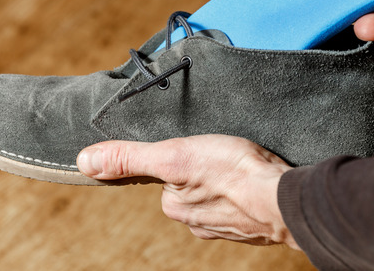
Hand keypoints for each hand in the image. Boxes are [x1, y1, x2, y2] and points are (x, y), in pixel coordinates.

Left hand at [77, 135, 298, 248]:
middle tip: (222, 152)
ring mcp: (227, 225)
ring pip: (217, 193)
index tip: (200, 148)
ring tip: (240, 165)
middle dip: (203, 168)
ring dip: (226, 180)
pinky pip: (243, 201)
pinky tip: (256, 179)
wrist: (288, 198)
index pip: (166, 175)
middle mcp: (197, 221)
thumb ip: (130, 159)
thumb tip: (85, 161)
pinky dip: (247, 190)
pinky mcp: (254, 224)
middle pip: (190, 184)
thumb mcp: (175, 155)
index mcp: (175, 205)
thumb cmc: (235, 173)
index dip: (180, 156)